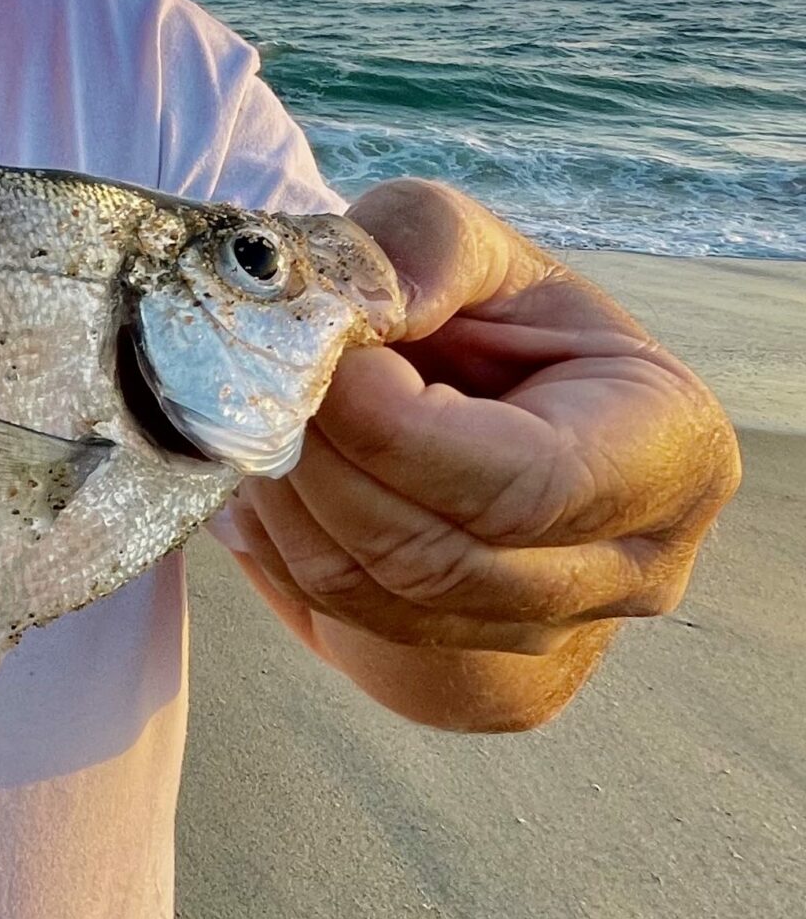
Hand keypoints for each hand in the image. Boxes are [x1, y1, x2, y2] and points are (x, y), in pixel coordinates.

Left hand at [222, 180, 740, 666]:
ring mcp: (550, 638)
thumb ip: (424, 245)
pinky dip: (277, 548)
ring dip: (282, 505)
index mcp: (671, 453)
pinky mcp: (465, 674)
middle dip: (319, 465)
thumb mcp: (471, 244)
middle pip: (438, 559)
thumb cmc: (487, 315)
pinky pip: (342, 624)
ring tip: (248, 421)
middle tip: (254, 385)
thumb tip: (360, 311)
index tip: (318, 363)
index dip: (396, 431)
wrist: (470, 393)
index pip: (527, 483)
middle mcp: (630, 569)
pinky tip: (263, 480)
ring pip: (373, 600)